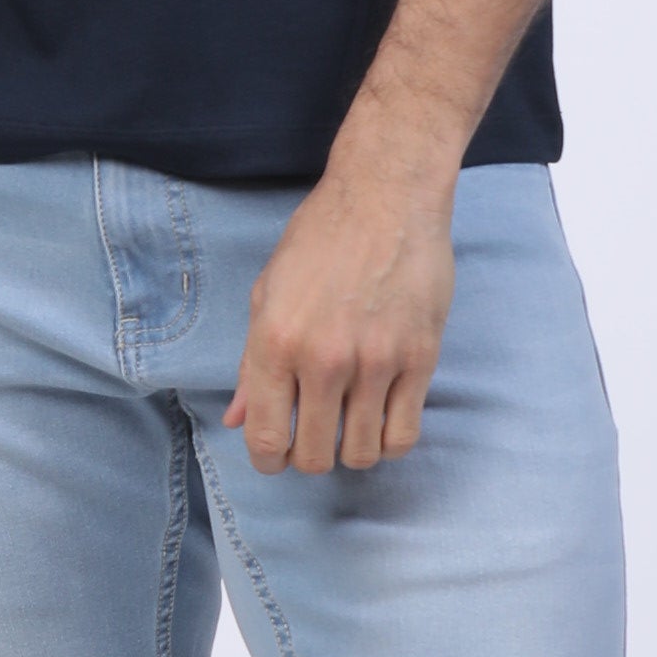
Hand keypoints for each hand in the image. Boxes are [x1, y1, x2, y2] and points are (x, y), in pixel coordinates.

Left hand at [225, 163, 455, 475]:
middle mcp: (323, 359)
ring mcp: (376, 362)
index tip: (276, 455)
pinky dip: (389, 442)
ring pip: (362, 453)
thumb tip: (236, 418)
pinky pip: (404, 435)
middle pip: (313, 456)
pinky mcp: (420, 359)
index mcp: (275, 342)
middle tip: (314, 436)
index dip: (268, 460)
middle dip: (308, 457)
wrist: (386, 196)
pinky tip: (381, 421)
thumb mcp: (268, 292)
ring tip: (349, 426)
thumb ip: (251, 362)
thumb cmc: (321, 237)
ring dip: (351, 451)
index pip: (265, 437)